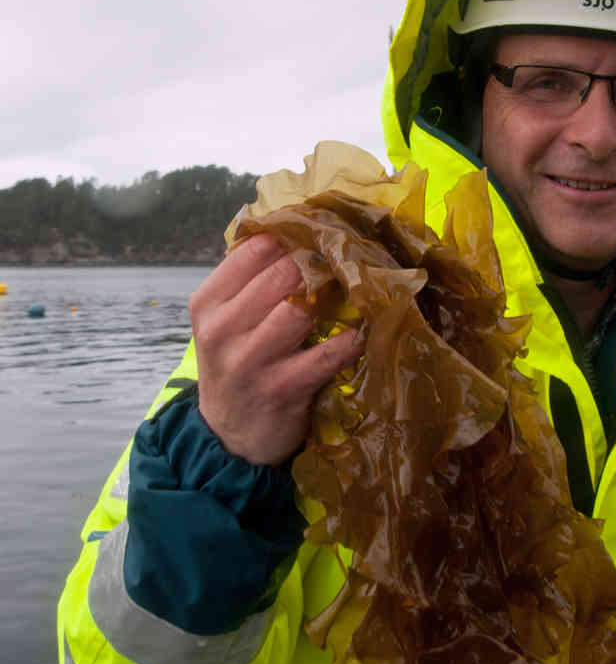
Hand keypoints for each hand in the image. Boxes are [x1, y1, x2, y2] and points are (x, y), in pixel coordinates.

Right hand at [190, 233, 363, 465]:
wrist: (230, 436)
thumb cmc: (238, 363)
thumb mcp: (226, 320)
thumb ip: (249, 278)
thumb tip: (292, 226)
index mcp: (208, 303)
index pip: (253, 250)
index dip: (294, 236)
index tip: (321, 233)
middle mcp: (222, 330)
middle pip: (281, 275)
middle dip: (320, 264)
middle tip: (347, 259)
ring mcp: (250, 362)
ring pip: (301, 310)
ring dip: (335, 298)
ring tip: (355, 290)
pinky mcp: (281, 389)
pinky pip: (327, 355)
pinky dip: (350, 341)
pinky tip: (359, 333)